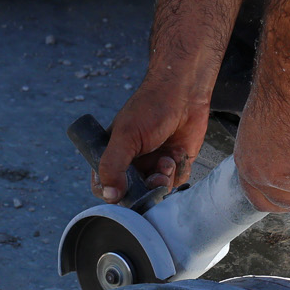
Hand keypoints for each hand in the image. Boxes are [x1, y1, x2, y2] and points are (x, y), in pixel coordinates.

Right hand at [93, 79, 211, 201]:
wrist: (184, 93)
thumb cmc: (151, 106)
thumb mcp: (126, 136)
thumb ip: (113, 166)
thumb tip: (109, 196)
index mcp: (113, 154)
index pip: (104, 186)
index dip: (115, 194)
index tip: (127, 189)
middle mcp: (133, 163)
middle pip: (134, 194)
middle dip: (146, 188)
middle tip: (156, 175)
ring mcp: (154, 164)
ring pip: (157, 191)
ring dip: (165, 179)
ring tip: (168, 159)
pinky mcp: (175, 163)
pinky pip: (176, 182)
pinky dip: (179, 171)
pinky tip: (178, 153)